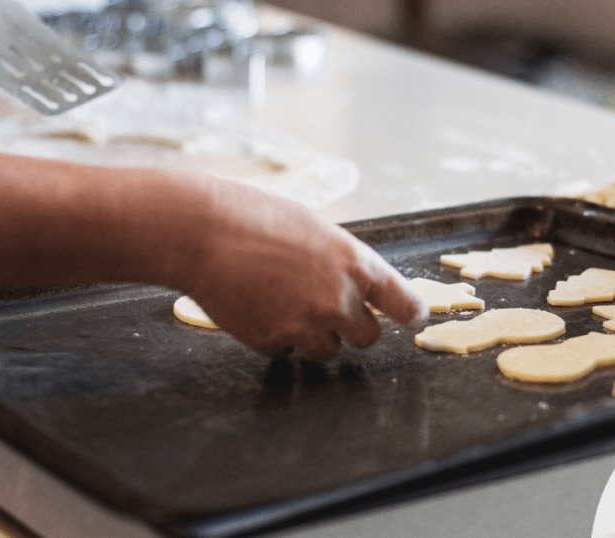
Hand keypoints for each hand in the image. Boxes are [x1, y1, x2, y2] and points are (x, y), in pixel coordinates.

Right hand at [176, 180, 427, 358]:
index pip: (406, 304)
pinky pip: (285, 350)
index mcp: (357, 264)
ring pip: (327, 349)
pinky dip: (274, 335)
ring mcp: (307, 325)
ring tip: (281, 299)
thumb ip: (342, 262)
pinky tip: (256, 305)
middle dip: (351, 327)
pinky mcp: (273, 342)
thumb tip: (356, 286)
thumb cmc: (255, 217)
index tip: (412, 317)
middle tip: (325, 307)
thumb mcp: (315, 229)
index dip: (410, 313)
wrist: (202, 232)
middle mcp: (340, 300)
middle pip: (368, 338)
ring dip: (311, 334)